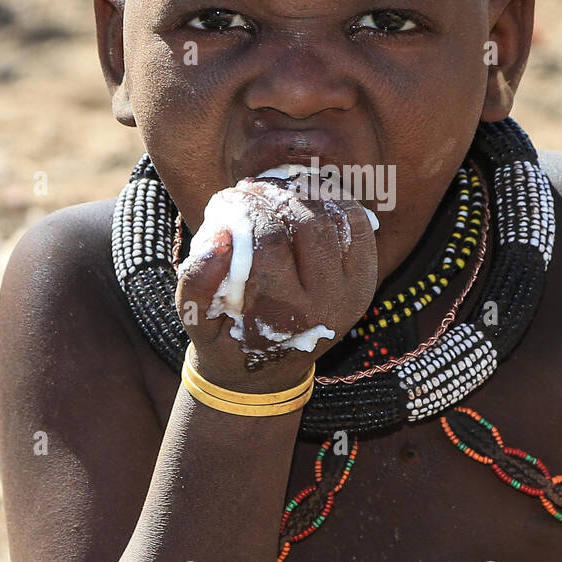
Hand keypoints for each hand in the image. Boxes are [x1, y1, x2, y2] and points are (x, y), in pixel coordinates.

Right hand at [175, 179, 378, 394]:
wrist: (266, 372)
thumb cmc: (225, 338)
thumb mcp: (196, 319)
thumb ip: (197, 279)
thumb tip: (220, 236)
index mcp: (281, 315)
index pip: (270, 241)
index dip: (247, 209)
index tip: (228, 198)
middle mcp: (325, 305)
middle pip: (308, 225)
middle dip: (275, 196)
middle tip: (251, 188)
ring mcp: (352, 292)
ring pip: (336, 219)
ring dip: (304, 194)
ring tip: (275, 191)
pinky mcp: (365, 281)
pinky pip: (359, 226)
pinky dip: (335, 203)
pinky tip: (305, 198)